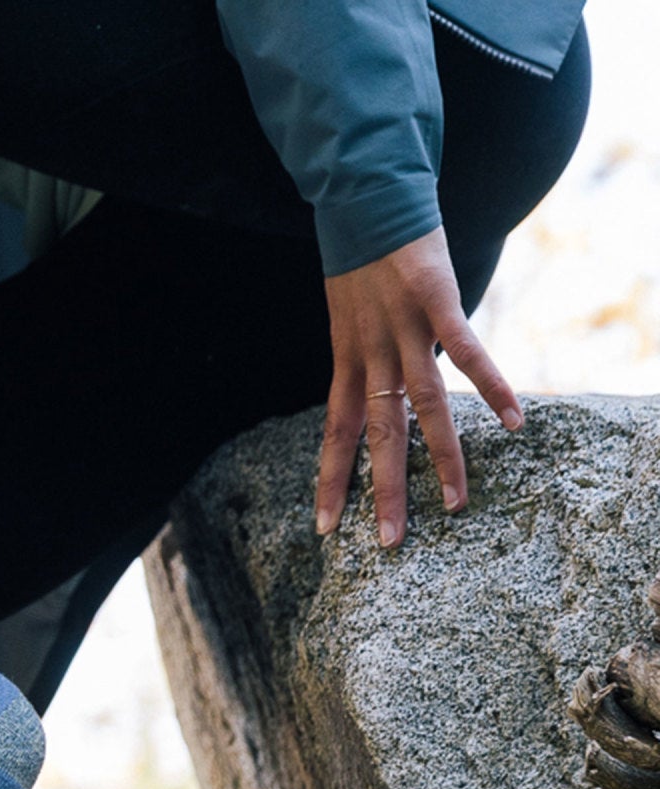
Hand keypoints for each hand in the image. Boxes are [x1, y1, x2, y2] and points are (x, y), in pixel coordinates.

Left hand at [315, 226, 521, 548]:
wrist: (364, 194)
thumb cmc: (360, 257)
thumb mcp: (347, 316)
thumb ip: (361, 356)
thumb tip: (370, 391)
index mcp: (346, 361)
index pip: (333, 434)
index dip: (330, 481)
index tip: (325, 527)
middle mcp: (370, 353)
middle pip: (377, 436)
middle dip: (383, 491)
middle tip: (390, 542)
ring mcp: (402, 329)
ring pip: (422, 407)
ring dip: (441, 458)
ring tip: (456, 502)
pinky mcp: (436, 301)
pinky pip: (466, 352)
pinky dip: (490, 384)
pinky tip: (513, 418)